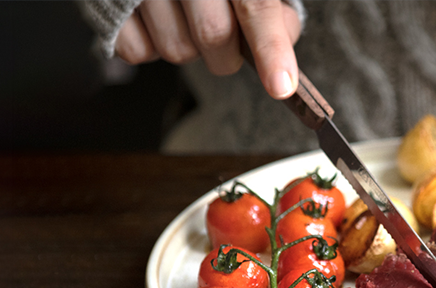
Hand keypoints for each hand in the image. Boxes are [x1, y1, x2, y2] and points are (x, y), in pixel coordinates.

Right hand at [115, 0, 301, 98]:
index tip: (281, 85)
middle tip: (227, 42)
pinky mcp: (107, 5)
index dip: (271, 47)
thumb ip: (267, 6)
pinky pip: (138, 52)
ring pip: (178, 51)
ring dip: (190, 49)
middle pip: (215, 35)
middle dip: (228, 56)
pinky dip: (153, 46)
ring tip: (183, 16)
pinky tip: (156, 18)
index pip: (255, 6)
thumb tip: (283, 45)